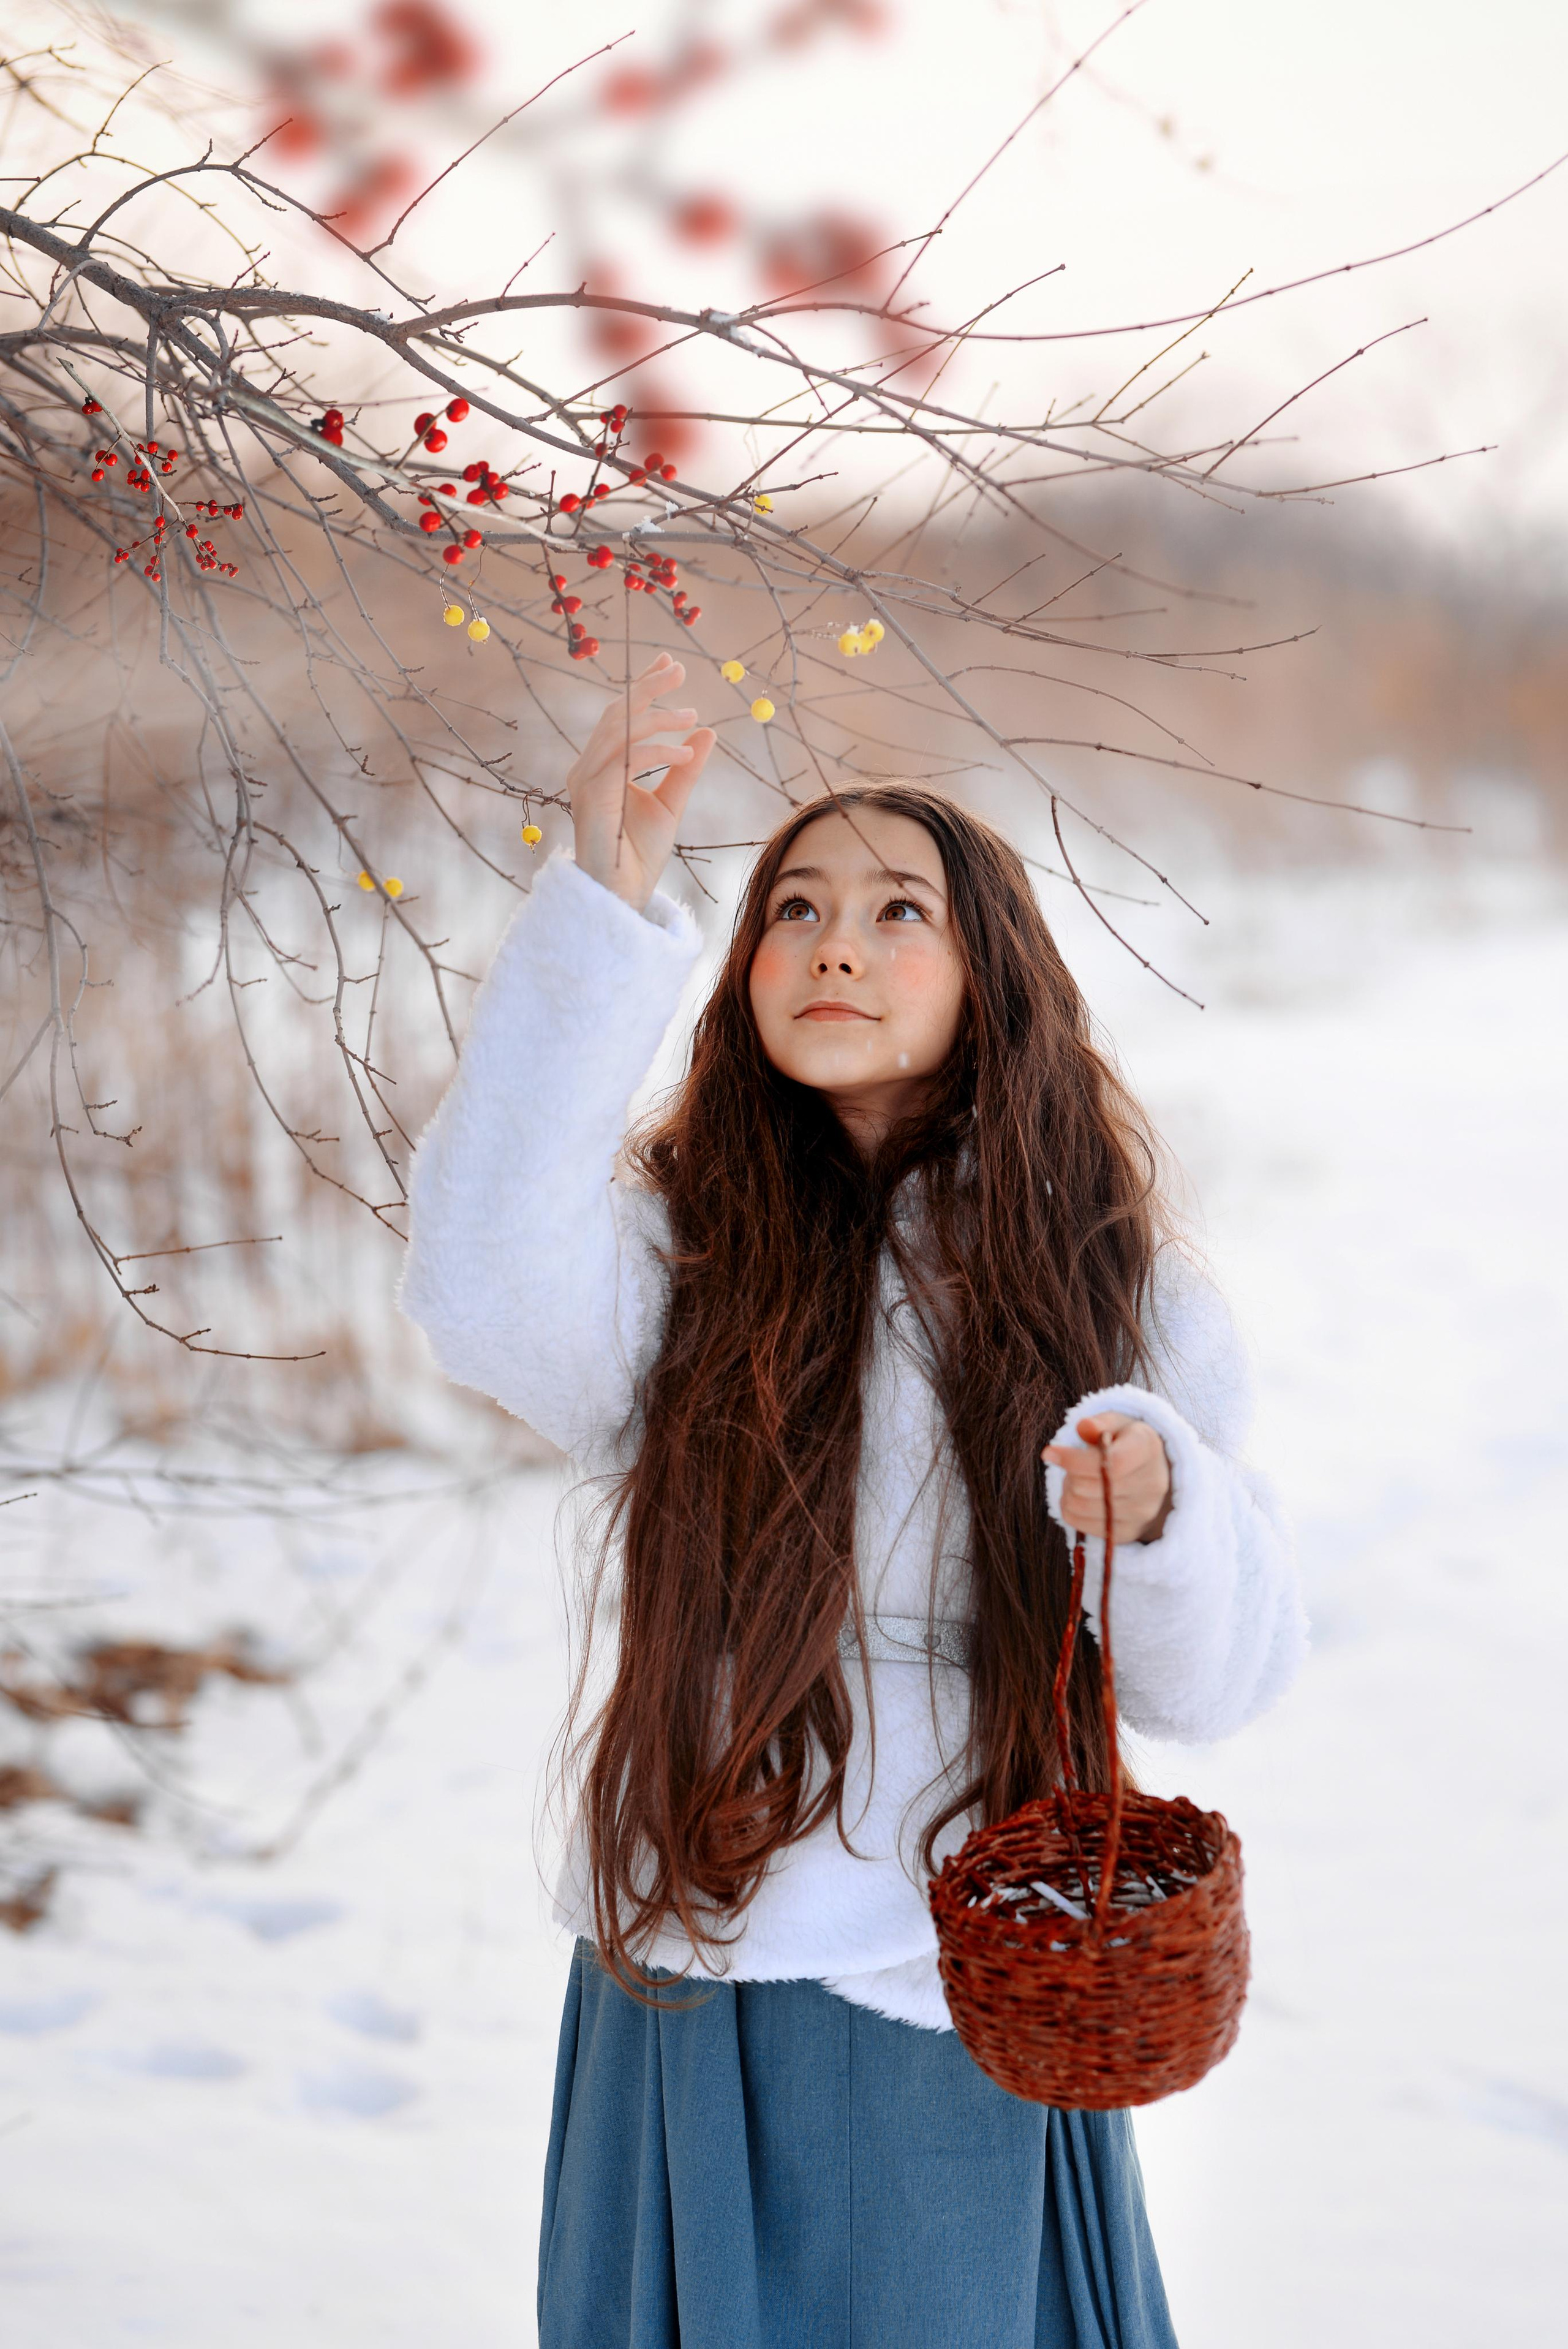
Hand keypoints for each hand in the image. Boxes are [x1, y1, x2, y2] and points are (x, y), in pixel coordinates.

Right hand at [565, 651, 716, 910]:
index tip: (668, 663)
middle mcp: (588, 768)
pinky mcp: (592, 795)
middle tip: (679, 669)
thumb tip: (707, 731)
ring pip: (619, 729)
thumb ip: (686, 768)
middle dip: (648, 686)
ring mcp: (586, 780)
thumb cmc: (640, 854)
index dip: (643, 685)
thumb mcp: (671, 803)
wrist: (622, 895)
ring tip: (691, 715)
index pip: (621, 714)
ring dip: (657, 716)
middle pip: (617, 712)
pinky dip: (658, 751)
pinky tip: (685, 753)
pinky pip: (625, 759)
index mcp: (602, 765)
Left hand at [1041, 1411, 1172, 1545]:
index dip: (1074, 1459)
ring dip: (1068, 1490)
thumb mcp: (1115, 1423)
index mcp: (1148, 1450)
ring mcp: (1142, 1513)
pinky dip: (1070, 1509)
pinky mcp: (1128, 1532)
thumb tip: (1083, 1427)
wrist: (1151, 1472)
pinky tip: (1080, 1495)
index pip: (1110, 1463)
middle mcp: (1152, 1484)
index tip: (1049, 1452)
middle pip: (1090, 1486)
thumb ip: (1099, 1423)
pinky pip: (1081, 1525)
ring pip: (1081, 1506)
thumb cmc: (1125, 1441)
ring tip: (1077, 1479)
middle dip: (1070, 1473)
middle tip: (1071, 1465)